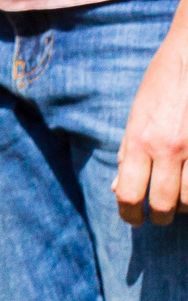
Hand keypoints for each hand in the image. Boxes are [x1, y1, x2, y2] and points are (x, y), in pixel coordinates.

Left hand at [115, 23, 187, 223]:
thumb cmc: (163, 80)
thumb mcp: (136, 114)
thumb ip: (127, 154)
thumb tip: (118, 189)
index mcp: (141, 142)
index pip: (130, 196)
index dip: (130, 215)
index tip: (134, 219)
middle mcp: (170, 148)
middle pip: (166, 205)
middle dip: (161, 218)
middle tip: (160, 218)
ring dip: (186, 205)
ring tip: (181, 203)